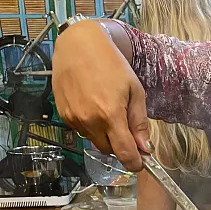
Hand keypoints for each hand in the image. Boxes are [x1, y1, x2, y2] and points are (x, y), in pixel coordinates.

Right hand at [52, 21, 148, 171]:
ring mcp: (75, 119)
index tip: (140, 164)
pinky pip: (82, 132)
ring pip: (95, 142)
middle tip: (125, 128)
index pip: (125, 154)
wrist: (78, 45)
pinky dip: (91, 127)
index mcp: (111, 115)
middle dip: (120, 146)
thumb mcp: (135, 90)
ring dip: (104, 136)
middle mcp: (90, 121)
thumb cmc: (111, 64)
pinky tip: (93, 107)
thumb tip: (145, 148)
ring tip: (107, 110)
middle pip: (109, 151)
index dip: (135, 163)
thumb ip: (140, 122)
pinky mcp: (64, 115)